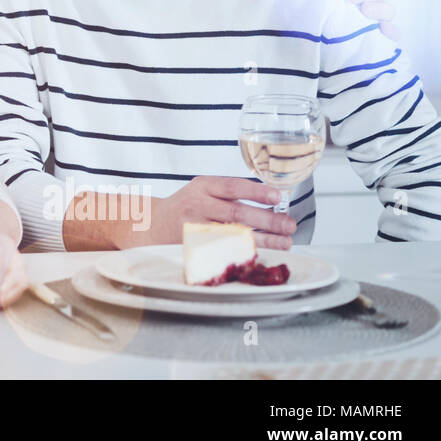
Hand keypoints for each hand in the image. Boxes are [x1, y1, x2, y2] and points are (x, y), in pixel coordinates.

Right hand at [143, 176, 296, 249]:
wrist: (150, 225)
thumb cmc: (185, 207)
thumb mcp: (202, 191)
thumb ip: (229, 194)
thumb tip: (272, 202)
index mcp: (202, 186)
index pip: (232, 186)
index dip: (257, 192)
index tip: (278, 197)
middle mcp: (196, 205)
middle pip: (237, 212)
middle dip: (268, 220)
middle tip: (289, 225)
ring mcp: (193, 227)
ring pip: (233, 234)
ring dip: (263, 239)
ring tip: (285, 242)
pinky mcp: (193, 247)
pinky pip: (223, 251)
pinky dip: (245, 253)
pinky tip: (261, 254)